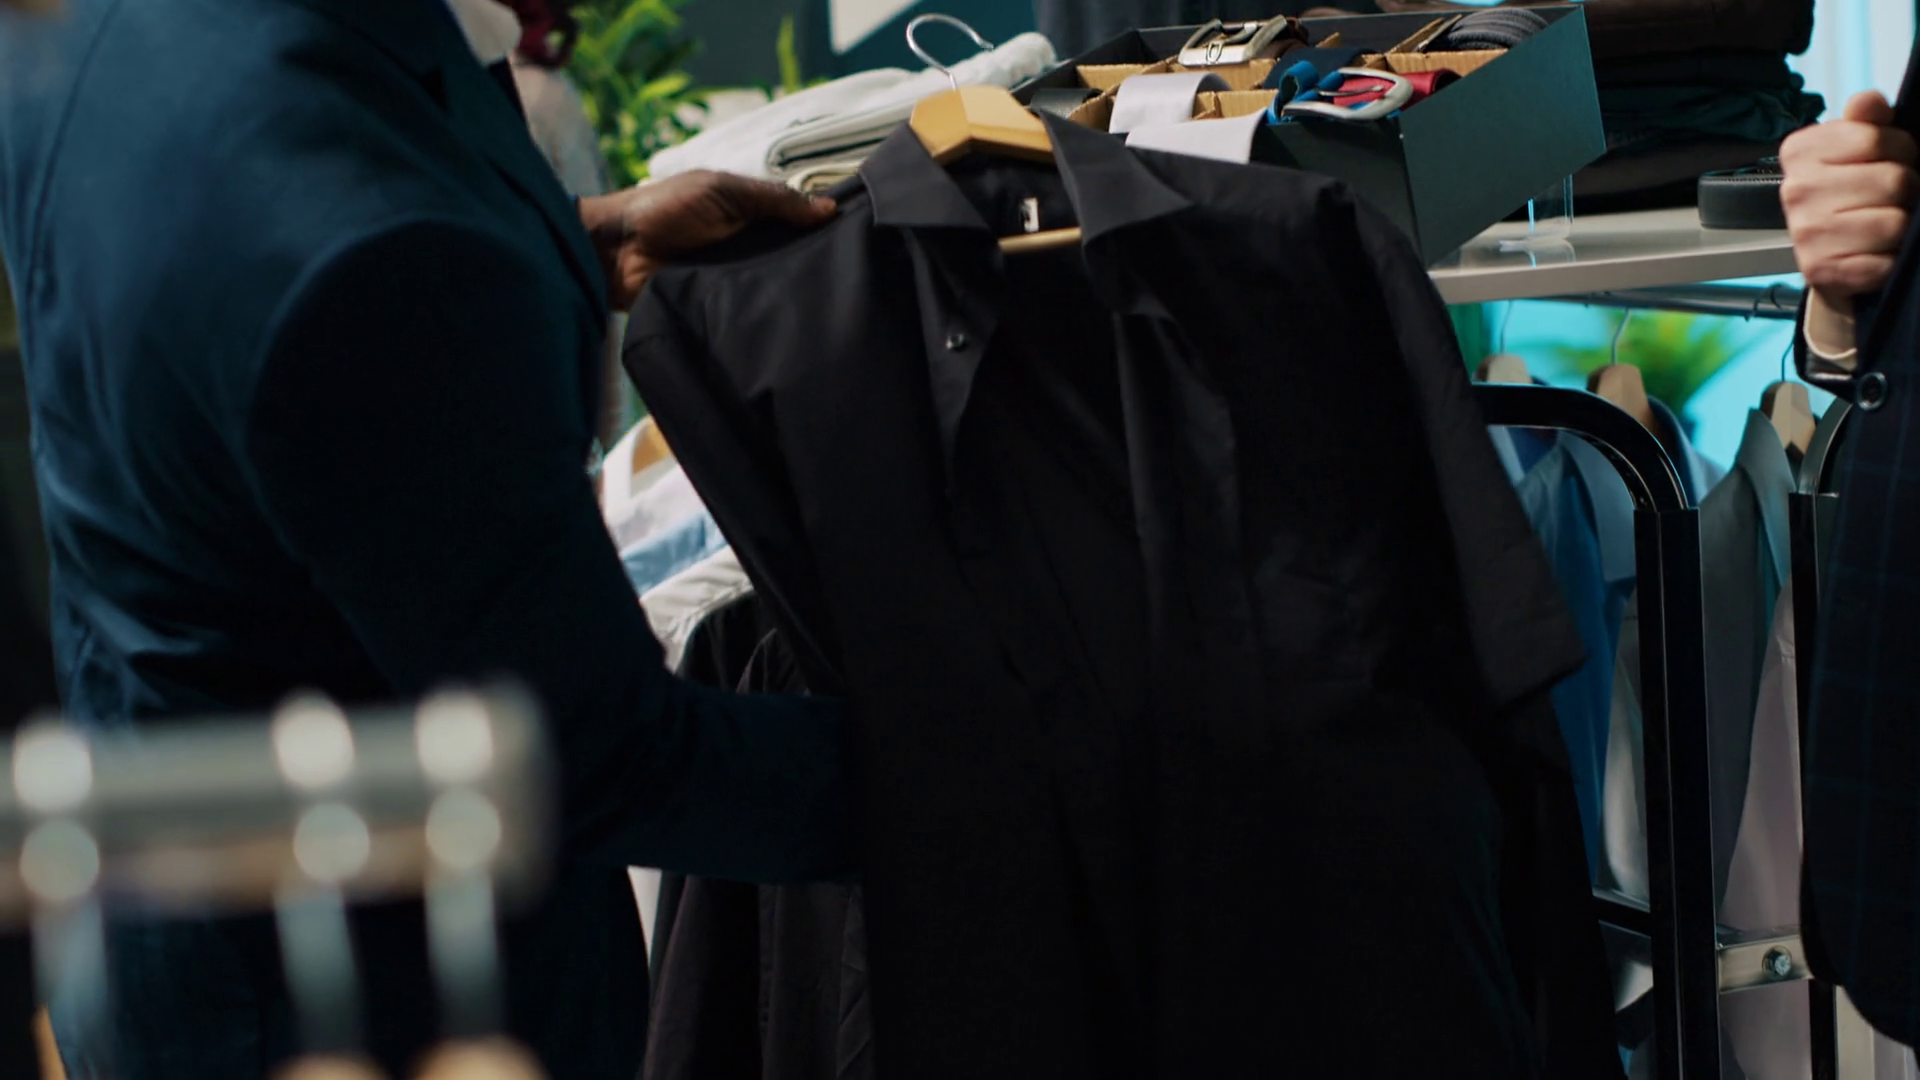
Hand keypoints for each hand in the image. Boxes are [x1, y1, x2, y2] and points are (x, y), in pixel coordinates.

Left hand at [578, 172, 836, 308]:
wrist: (614, 251)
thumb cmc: (664, 208)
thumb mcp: (724, 191)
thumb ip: (774, 200)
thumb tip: (831, 209)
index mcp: (752, 219)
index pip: (798, 228)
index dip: (824, 233)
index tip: (863, 243)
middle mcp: (749, 251)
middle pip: (792, 264)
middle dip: (815, 271)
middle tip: (855, 282)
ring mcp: (735, 284)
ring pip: (775, 293)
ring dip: (793, 297)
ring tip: (833, 309)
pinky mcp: (721, 313)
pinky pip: (750, 318)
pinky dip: (765, 320)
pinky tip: (795, 327)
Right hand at [1780, 92, 1919, 304]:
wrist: (1830, 256)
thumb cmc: (1850, 196)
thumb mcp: (1857, 149)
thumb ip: (1866, 121)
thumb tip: (1870, 102)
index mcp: (1800, 151)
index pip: (1877, 137)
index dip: (1899, 150)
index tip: (1883, 163)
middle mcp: (1795, 190)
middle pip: (1893, 180)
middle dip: (1904, 190)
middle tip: (1885, 200)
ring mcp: (1805, 233)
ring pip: (1895, 223)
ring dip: (1900, 227)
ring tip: (1880, 227)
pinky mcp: (1820, 270)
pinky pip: (1884, 262)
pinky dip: (1889, 261)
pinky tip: (1873, 254)